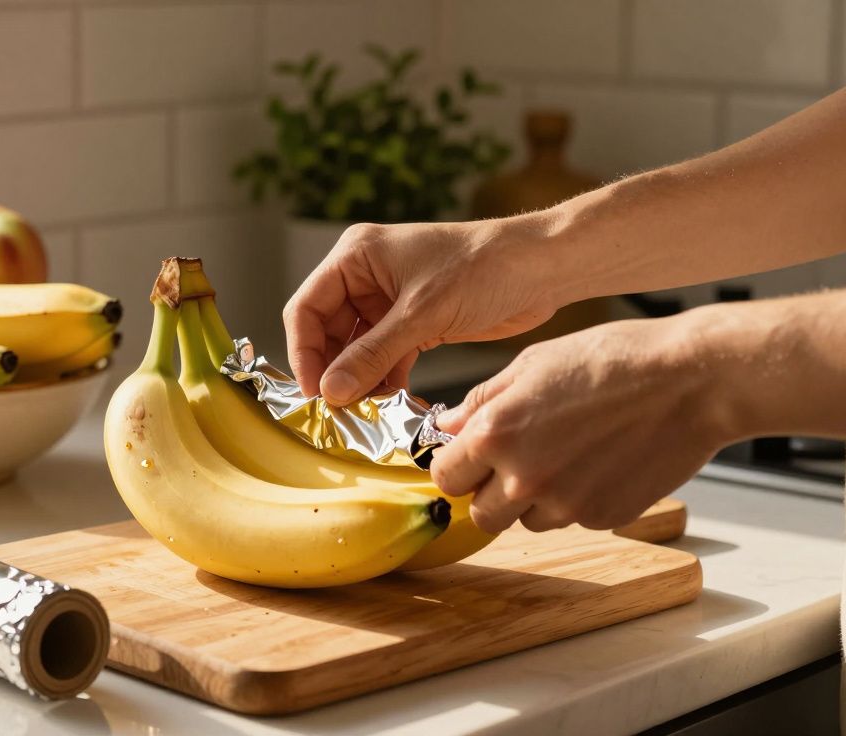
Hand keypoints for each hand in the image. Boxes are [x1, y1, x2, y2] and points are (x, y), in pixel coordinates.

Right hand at [283, 219, 563, 404]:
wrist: (541, 269)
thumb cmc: (483, 268)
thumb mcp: (422, 314)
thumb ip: (373, 354)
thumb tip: (331, 391)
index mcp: (356, 256)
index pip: (307, 308)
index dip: (304, 352)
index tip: (313, 392)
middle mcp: (365, 276)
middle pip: (326, 331)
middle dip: (332, 370)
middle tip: (338, 409)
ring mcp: (388, 301)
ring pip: (355, 349)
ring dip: (358, 379)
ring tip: (364, 412)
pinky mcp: (413, 323)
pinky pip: (383, 357)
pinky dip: (383, 379)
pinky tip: (389, 404)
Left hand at [428, 315, 731, 533]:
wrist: (690, 381)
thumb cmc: (614, 360)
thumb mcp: (532, 363)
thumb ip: (482, 401)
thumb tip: (448, 427)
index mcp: (497, 435)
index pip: (446, 477)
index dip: (456, 465)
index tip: (469, 455)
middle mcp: (525, 478)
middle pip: (481, 515)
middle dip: (489, 493)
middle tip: (514, 461)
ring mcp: (566, 504)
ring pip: (527, 522)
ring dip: (534, 500)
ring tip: (567, 453)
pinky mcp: (605, 517)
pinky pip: (573, 519)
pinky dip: (577, 499)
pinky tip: (599, 461)